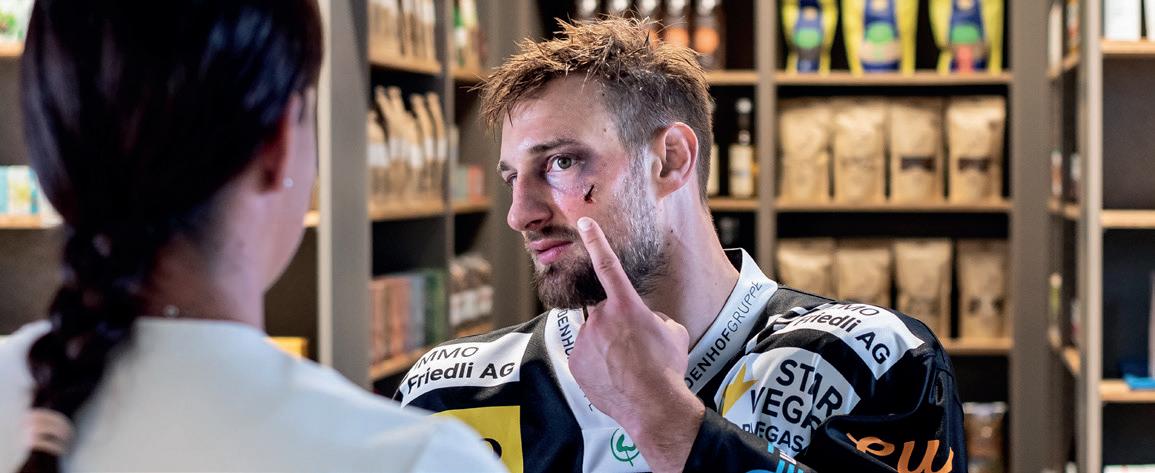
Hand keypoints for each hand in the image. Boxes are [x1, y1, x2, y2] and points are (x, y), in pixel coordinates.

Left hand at [568, 217, 705, 472]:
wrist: (653, 407)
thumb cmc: (668, 368)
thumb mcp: (673, 333)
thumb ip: (653, 317)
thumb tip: (644, 319)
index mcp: (626, 305)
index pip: (608, 264)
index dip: (596, 241)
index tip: (585, 223)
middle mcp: (600, 318)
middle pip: (605, 313)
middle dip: (617, 326)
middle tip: (635, 349)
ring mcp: (585, 341)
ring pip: (594, 336)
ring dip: (607, 346)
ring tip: (628, 368)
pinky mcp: (576, 362)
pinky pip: (586, 356)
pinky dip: (598, 364)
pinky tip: (615, 378)